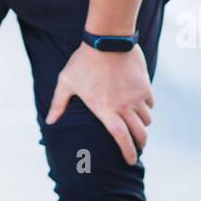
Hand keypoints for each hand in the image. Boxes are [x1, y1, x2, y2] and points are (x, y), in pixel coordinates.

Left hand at [45, 43, 153, 164]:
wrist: (106, 39)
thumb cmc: (83, 61)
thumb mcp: (66, 82)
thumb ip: (58, 103)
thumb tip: (49, 121)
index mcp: (105, 109)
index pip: (121, 138)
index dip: (128, 151)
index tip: (130, 161)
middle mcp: (124, 106)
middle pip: (140, 133)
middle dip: (141, 143)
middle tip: (138, 145)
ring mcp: (136, 96)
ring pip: (147, 119)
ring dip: (143, 124)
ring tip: (137, 124)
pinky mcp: (145, 85)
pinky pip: (151, 103)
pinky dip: (147, 107)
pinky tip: (140, 104)